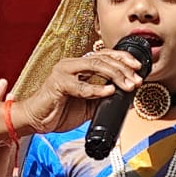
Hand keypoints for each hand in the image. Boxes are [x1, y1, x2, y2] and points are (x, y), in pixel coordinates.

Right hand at [16, 50, 142, 135]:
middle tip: (136, 80)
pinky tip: (108, 91)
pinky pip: (81, 85)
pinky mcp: (58, 83)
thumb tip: (126, 98)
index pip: (105, 55)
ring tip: (127, 85)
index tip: (139, 68)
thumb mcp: (89, 105)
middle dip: (124, 69)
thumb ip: (104, 98)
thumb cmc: (59, 111)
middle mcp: (73, 64)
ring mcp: (64, 71)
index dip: (123, 59)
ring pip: (95, 65)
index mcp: (80, 66)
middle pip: (103, 58)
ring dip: (115, 75)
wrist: (36, 121)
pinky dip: (96, 89)